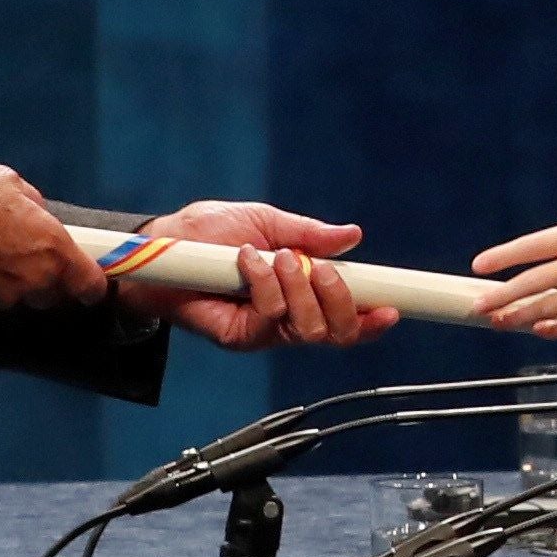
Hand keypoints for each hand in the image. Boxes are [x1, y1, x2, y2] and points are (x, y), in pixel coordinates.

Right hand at [0, 165, 102, 310]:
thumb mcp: (7, 181)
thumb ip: (31, 200)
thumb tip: (35, 210)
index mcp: (53, 246)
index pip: (88, 281)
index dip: (90, 284)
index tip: (89, 284)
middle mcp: (36, 278)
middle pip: (53, 292)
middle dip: (45, 281)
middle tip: (25, 258)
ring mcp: (6, 297)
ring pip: (20, 297)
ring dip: (13, 283)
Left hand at [117, 200, 387, 352]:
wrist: (163, 245)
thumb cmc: (208, 231)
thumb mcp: (266, 221)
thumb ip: (309, 234)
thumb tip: (352, 236)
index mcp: (303, 292)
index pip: (347, 319)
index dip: (373, 319)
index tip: (393, 307)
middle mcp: (288, 317)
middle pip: (338, 334)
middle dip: (340, 299)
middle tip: (323, 269)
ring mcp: (264, 330)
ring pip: (308, 330)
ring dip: (300, 287)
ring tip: (278, 257)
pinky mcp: (239, 336)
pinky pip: (270, 318)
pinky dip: (265, 284)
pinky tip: (248, 260)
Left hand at [470, 211, 556, 340]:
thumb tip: (538, 262)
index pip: (533, 246)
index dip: (503, 257)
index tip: (479, 267)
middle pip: (534, 282)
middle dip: (501, 297)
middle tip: (478, 308)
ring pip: (550, 308)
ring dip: (521, 317)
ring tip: (500, 323)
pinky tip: (541, 332)